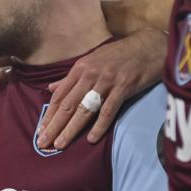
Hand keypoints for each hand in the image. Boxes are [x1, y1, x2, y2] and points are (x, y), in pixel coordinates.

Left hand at [36, 29, 166, 149]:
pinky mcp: (124, 87)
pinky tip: (91, 139)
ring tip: (60, 144)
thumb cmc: (121, 54)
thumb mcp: (92, 61)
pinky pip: (109, 110)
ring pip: (85, 109)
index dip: (49, 114)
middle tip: (43, 142)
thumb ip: (72, 77)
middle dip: (54, 125)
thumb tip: (51, 88)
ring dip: (71, 129)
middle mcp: (90, 74)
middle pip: (68, 105)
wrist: (150, 45)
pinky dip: (99, 125)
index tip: (40, 130)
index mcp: (81, 68)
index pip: (60, 95)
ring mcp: (107, 81)